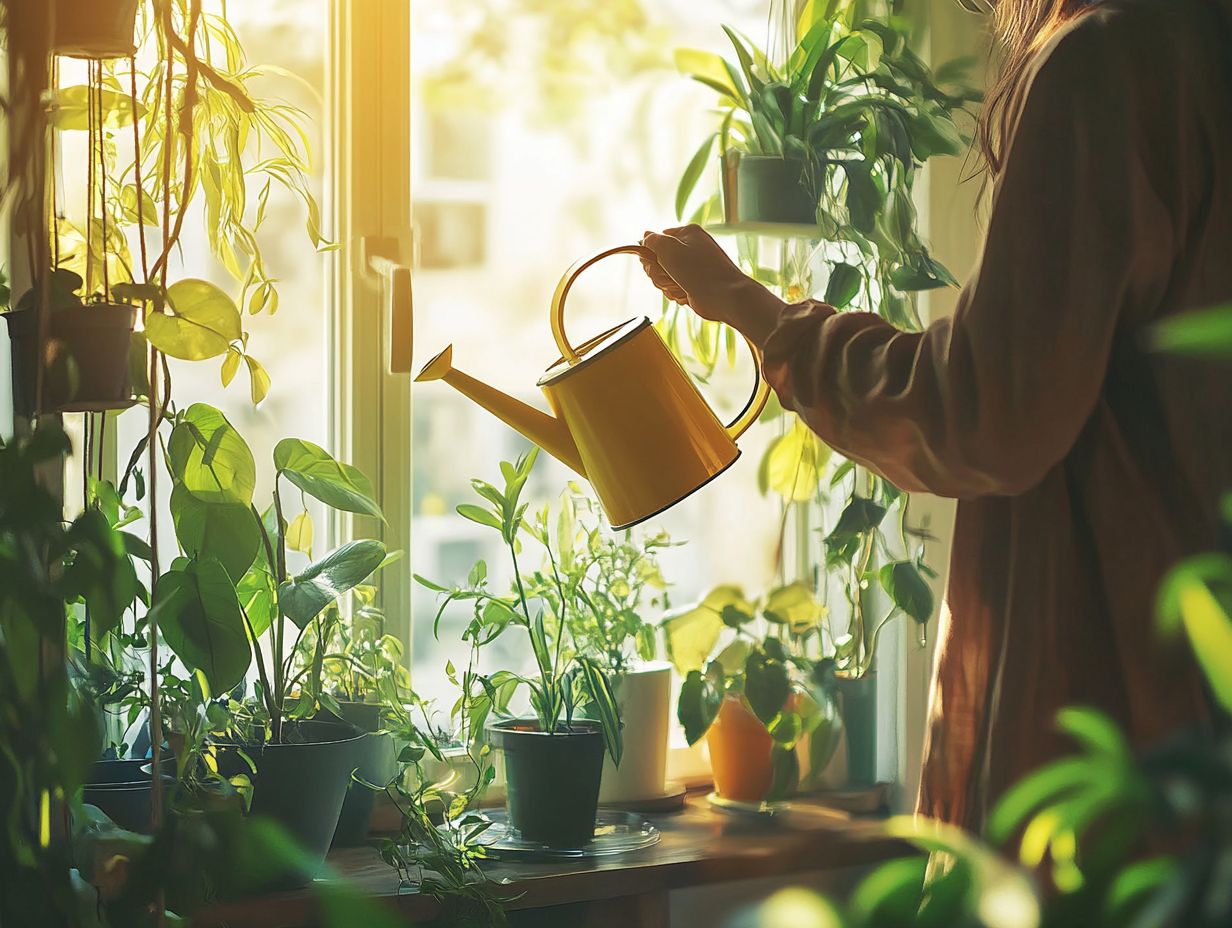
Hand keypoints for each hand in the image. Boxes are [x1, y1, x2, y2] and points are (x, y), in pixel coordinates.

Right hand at [640, 225, 785, 346]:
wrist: (725, 297)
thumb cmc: (700, 271)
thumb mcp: (669, 249)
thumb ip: (652, 240)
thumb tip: (645, 236)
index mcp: (686, 234)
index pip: (656, 240)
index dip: (650, 254)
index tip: (653, 262)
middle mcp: (689, 248)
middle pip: (657, 260)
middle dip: (659, 272)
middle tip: (670, 276)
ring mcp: (690, 268)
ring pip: (663, 276)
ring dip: (667, 284)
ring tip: (681, 286)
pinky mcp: (691, 284)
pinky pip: (672, 288)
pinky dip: (675, 293)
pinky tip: (686, 294)